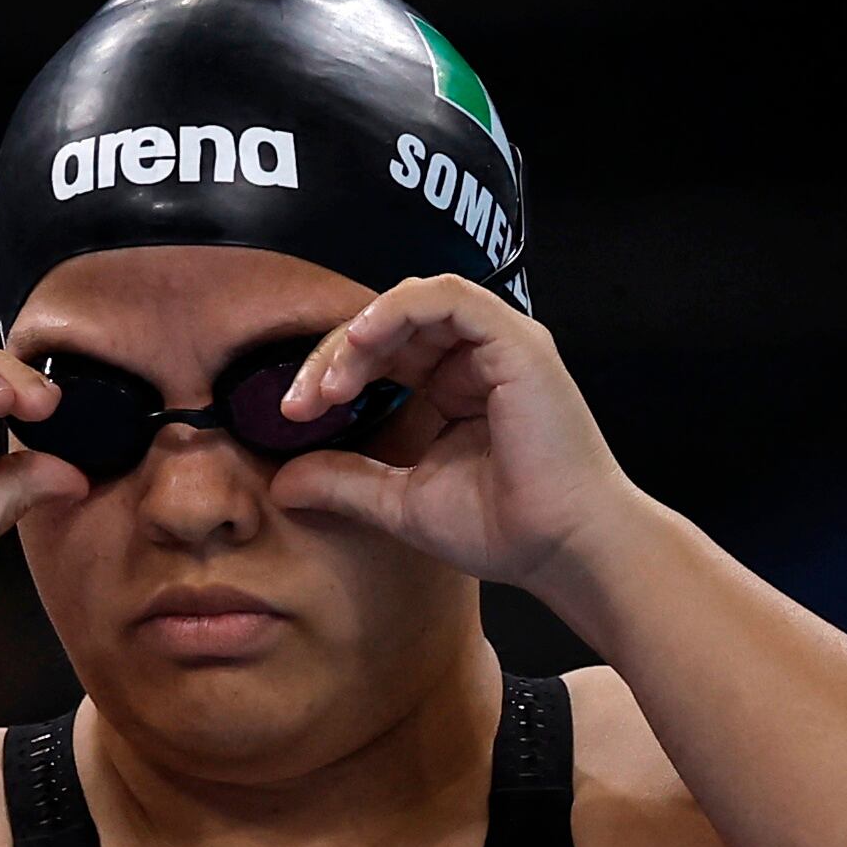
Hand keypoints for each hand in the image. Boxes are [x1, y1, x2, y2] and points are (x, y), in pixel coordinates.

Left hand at [263, 277, 645, 605]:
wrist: (564, 548)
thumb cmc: (505, 528)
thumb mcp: (401, 502)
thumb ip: (345, 482)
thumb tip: (282, 482)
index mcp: (456, 388)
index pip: (382, 355)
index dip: (333, 373)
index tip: (293, 413)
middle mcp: (478, 358)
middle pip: (388, 326)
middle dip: (334, 355)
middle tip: (300, 400)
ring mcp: (499, 345)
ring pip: (411, 304)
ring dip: (360, 335)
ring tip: (331, 381)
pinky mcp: (516, 341)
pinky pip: (449, 298)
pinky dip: (398, 310)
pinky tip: (364, 342)